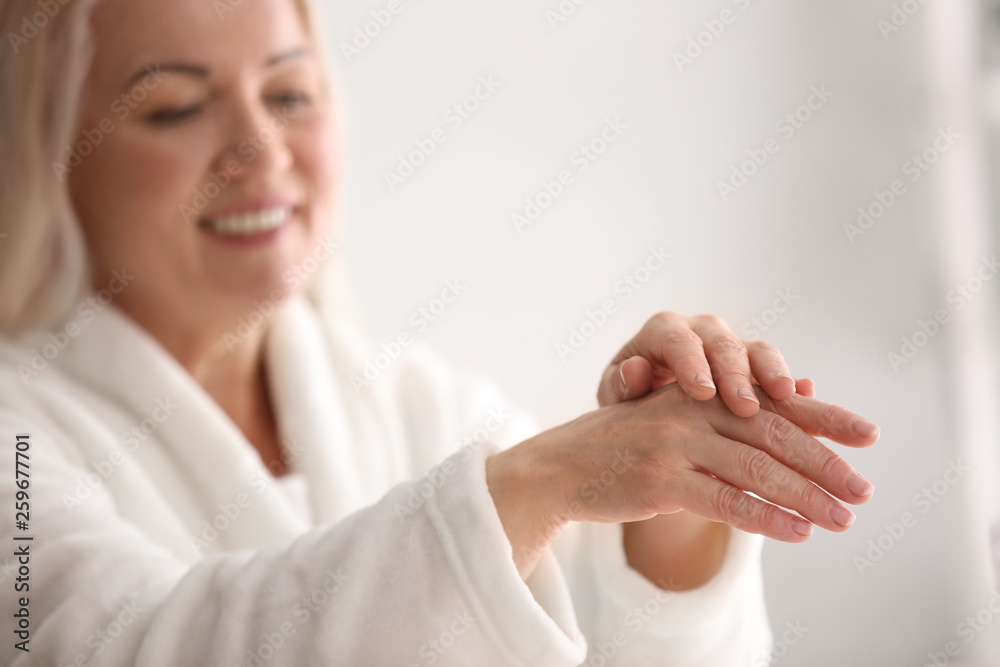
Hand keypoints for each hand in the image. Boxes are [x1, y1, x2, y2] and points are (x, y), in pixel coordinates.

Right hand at [486, 382, 878, 577]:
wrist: (562, 466)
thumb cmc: (627, 447)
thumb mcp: (677, 422)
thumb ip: (729, 421)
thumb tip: (794, 417)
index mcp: (702, 393)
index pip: (775, 405)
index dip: (824, 418)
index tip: (868, 436)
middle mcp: (692, 410)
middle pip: (774, 436)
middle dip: (825, 464)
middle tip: (864, 490)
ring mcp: (676, 444)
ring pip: (756, 470)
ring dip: (806, 497)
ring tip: (843, 519)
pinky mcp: (660, 479)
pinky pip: (724, 501)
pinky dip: (765, 518)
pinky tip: (797, 531)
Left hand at [597, 312, 812, 417]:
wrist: (651, 409)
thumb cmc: (630, 399)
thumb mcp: (617, 395)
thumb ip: (621, 385)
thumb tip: (633, 369)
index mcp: (664, 332)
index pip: (677, 339)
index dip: (692, 363)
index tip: (701, 391)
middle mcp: (702, 333)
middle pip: (722, 344)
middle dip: (735, 373)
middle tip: (744, 405)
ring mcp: (734, 349)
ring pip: (758, 352)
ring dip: (772, 373)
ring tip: (784, 395)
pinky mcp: (759, 370)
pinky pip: (780, 373)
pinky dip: (795, 387)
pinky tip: (809, 400)